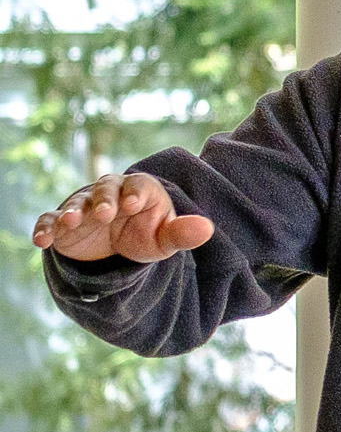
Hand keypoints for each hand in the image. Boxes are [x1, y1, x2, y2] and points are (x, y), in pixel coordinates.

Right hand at [32, 174, 214, 262]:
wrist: (117, 246)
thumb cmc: (146, 234)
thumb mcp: (165, 239)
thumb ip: (183, 233)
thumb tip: (208, 229)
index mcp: (138, 190)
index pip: (138, 185)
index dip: (135, 192)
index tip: (134, 204)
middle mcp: (108, 193)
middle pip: (105, 189)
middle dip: (104, 200)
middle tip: (105, 214)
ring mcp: (83, 207)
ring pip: (76, 203)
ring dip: (73, 211)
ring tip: (73, 221)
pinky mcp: (62, 223)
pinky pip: (50, 222)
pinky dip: (45, 229)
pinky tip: (42, 241)